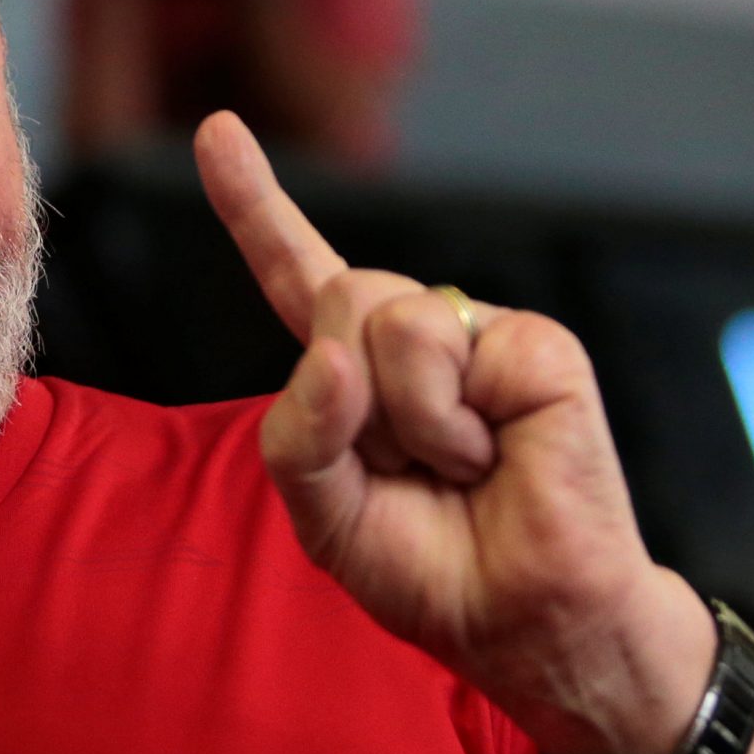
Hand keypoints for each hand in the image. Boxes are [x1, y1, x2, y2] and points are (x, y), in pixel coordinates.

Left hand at [194, 112, 710, 753]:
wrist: (528, 620)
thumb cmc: (433, 570)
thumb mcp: (326, 515)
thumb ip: (300, 434)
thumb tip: (333, 355)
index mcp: (359, 370)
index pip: (297, 272)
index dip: (255, 204)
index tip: (217, 133)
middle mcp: (420, 335)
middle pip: (337, 295)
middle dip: (348, 396)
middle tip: (408, 469)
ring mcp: (481, 334)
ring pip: (383, 315)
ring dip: (403, 421)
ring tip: (458, 467)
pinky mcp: (536, 346)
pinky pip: (446, 350)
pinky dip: (452, 426)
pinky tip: (498, 457)